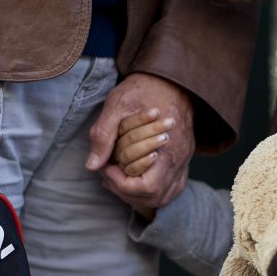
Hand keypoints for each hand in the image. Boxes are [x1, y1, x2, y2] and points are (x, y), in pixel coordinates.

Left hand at [87, 73, 193, 209]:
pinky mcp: (184, 159)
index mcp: (167, 147)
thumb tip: (92, 165)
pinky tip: (136, 178)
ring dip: (139, 195)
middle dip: (126, 191)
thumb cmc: (143, 89)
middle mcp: (179, 159)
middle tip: (110, 173)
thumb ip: (104, 135)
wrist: (170, 78)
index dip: (120, 183)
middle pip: (154, 197)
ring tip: (120, 177)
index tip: (107, 167)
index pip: (145, 187)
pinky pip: (172, 188)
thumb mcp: (116, 105)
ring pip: (164, 197)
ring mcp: (184, 161)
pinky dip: (153, 191)